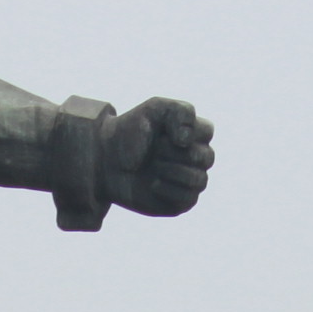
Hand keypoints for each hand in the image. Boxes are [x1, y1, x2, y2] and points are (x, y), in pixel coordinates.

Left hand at [101, 98, 213, 216]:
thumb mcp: (154, 109)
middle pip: (207, 157)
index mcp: (191, 134)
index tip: (163, 132)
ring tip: (153, 167)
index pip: (207, 132)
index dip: (188, 132)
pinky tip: (153, 184)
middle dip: (176, 153)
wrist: (105, 160)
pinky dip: (169, 190)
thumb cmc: (129, 132)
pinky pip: (189, 199)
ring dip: (174, 171)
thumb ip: (180, 111)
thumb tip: (187, 140)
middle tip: (154, 150)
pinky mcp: (179, 203)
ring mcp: (187, 181)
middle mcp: (193, 158)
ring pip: (201, 180)